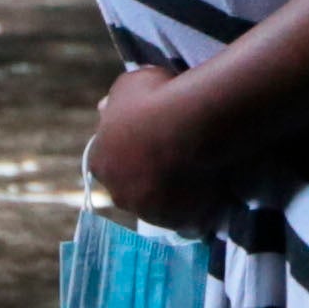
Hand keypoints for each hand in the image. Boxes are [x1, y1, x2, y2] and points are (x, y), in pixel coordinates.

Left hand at [88, 63, 212, 225]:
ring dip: (170, 194)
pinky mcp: (175, 221)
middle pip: (130, 188)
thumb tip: (105, 108)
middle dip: (146, 178)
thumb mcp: (128, 87)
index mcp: (100, 161)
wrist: (189, 122)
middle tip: (172, 159)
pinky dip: (194, 207)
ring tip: (195, 174)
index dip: (128, 153)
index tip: (147, 144)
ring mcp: (147, 210)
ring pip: (157, 205)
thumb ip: (116, 102)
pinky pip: (185, 217)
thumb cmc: (156, 98)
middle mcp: (117, 191)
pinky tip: (208, 189)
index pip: (109, 162)